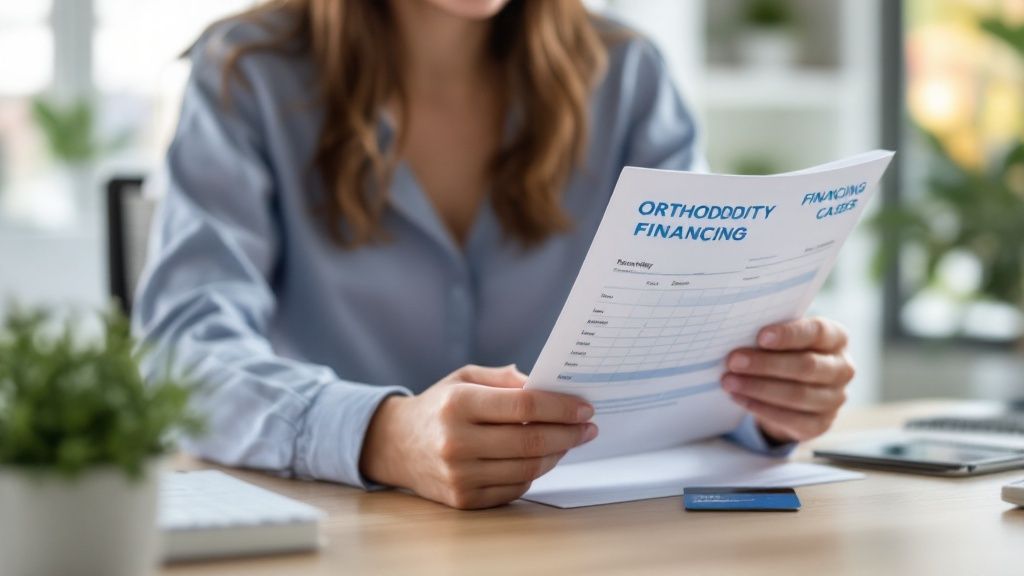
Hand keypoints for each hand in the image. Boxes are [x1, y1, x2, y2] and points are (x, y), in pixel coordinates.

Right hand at [360, 364, 596, 508]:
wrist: (396, 445)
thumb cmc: (438, 406)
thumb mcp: (464, 378)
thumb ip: (506, 379)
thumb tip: (549, 386)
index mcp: (458, 404)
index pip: (524, 406)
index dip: (561, 408)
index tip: (584, 408)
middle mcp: (457, 442)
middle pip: (531, 441)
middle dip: (568, 434)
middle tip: (588, 427)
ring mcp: (460, 475)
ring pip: (528, 468)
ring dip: (558, 454)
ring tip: (569, 441)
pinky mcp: (464, 499)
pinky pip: (515, 487)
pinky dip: (535, 472)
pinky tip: (542, 458)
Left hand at [722, 317, 853, 443]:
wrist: (794, 390)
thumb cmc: (786, 353)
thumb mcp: (784, 339)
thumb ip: (771, 335)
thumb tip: (739, 335)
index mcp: (836, 338)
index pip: (817, 332)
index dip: (789, 335)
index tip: (760, 337)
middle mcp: (842, 368)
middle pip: (806, 366)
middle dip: (765, 364)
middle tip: (733, 361)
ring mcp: (834, 399)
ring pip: (797, 394)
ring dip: (758, 388)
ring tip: (729, 381)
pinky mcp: (821, 424)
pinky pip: (791, 418)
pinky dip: (761, 408)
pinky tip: (740, 399)